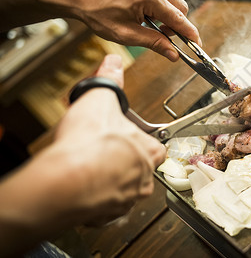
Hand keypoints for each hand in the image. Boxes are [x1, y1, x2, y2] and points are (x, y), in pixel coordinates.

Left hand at [0, 0, 200, 61]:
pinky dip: (159, 2)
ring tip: (150, 23)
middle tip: (163, 36)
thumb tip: (173, 54)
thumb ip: (154, 43)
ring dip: (168, 13)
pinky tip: (145, 11)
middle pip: (180, 6)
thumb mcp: (126, 35)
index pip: (178, 18)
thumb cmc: (96, 13)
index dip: (189, 34)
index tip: (197, 44)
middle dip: (176, 24)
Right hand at [0, 55, 165, 256]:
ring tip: (91, 167)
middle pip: (139, 167)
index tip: (130, 138)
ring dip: (110, 180)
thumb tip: (114, 63)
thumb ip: (110, 79)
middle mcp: (144, 177)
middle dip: (123, 160)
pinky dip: (95, 197)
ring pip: (123, 189)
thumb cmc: (89, 143)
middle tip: (104, 151)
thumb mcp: (100, 99)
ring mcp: (127, 199)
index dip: (141, 139)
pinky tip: (82, 183)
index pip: (156, 144)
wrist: (68, 180)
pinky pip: (105, 206)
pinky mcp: (107, 214)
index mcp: (149, 150)